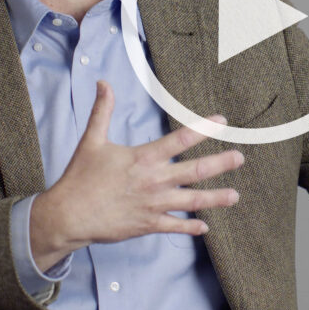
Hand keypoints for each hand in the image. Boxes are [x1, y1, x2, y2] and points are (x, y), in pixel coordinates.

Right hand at [29, 80, 243, 269]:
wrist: (68, 215)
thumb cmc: (80, 177)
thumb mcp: (92, 140)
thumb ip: (102, 111)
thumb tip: (103, 83)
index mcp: (143, 158)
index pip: (180, 140)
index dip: (203, 129)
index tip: (221, 121)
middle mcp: (154, 181)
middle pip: (195, 171)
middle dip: (220, 164)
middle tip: (240, 158)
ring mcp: (153, 205)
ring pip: (191, 201)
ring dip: (215, 198)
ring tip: (234, 196)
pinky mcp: (148, 224)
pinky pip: (174, 226)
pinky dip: (190, 226)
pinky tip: (205, 226)